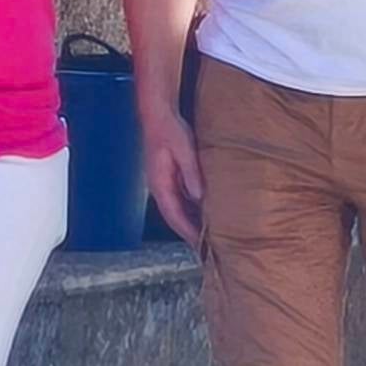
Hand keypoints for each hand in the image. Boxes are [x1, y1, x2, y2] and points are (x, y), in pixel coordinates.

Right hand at [141, 106, 206, 241]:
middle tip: (206, 249)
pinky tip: (204, 213)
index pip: (173, 215)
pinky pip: (180, 200)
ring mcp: (164, 183)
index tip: (200, 246)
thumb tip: (199, 197)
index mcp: (160, 184)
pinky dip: (191, 210)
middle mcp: (159, 187)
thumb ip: (191, 174)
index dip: (187, 232)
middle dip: (188, 233)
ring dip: (189, 222)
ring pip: (177, 210)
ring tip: (207, 235)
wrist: (158, 116)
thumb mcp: (183, 150)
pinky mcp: (170, 177)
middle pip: (174, 217)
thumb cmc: (170, 131)